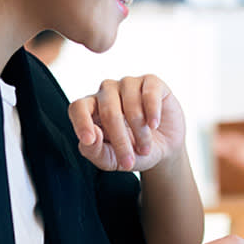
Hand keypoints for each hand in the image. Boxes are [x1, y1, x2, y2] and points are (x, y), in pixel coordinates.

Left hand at [68, 75, 184, 171]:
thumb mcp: (112, 160)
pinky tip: (154, 125)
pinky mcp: (151, 82)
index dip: (81, 121)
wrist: (165, 148)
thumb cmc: (133, 152)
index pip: (78, 107)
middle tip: (129, 162)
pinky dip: (152, 111)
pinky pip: (149, 93)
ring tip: (145, 148)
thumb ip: (95, 152)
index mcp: (91, 109)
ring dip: (140, 131)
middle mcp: (107, 92)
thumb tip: (92, 136)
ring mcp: (128, 84)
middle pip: (108, 111)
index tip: (88, 140)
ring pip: (130, 103)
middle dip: (120, 140)